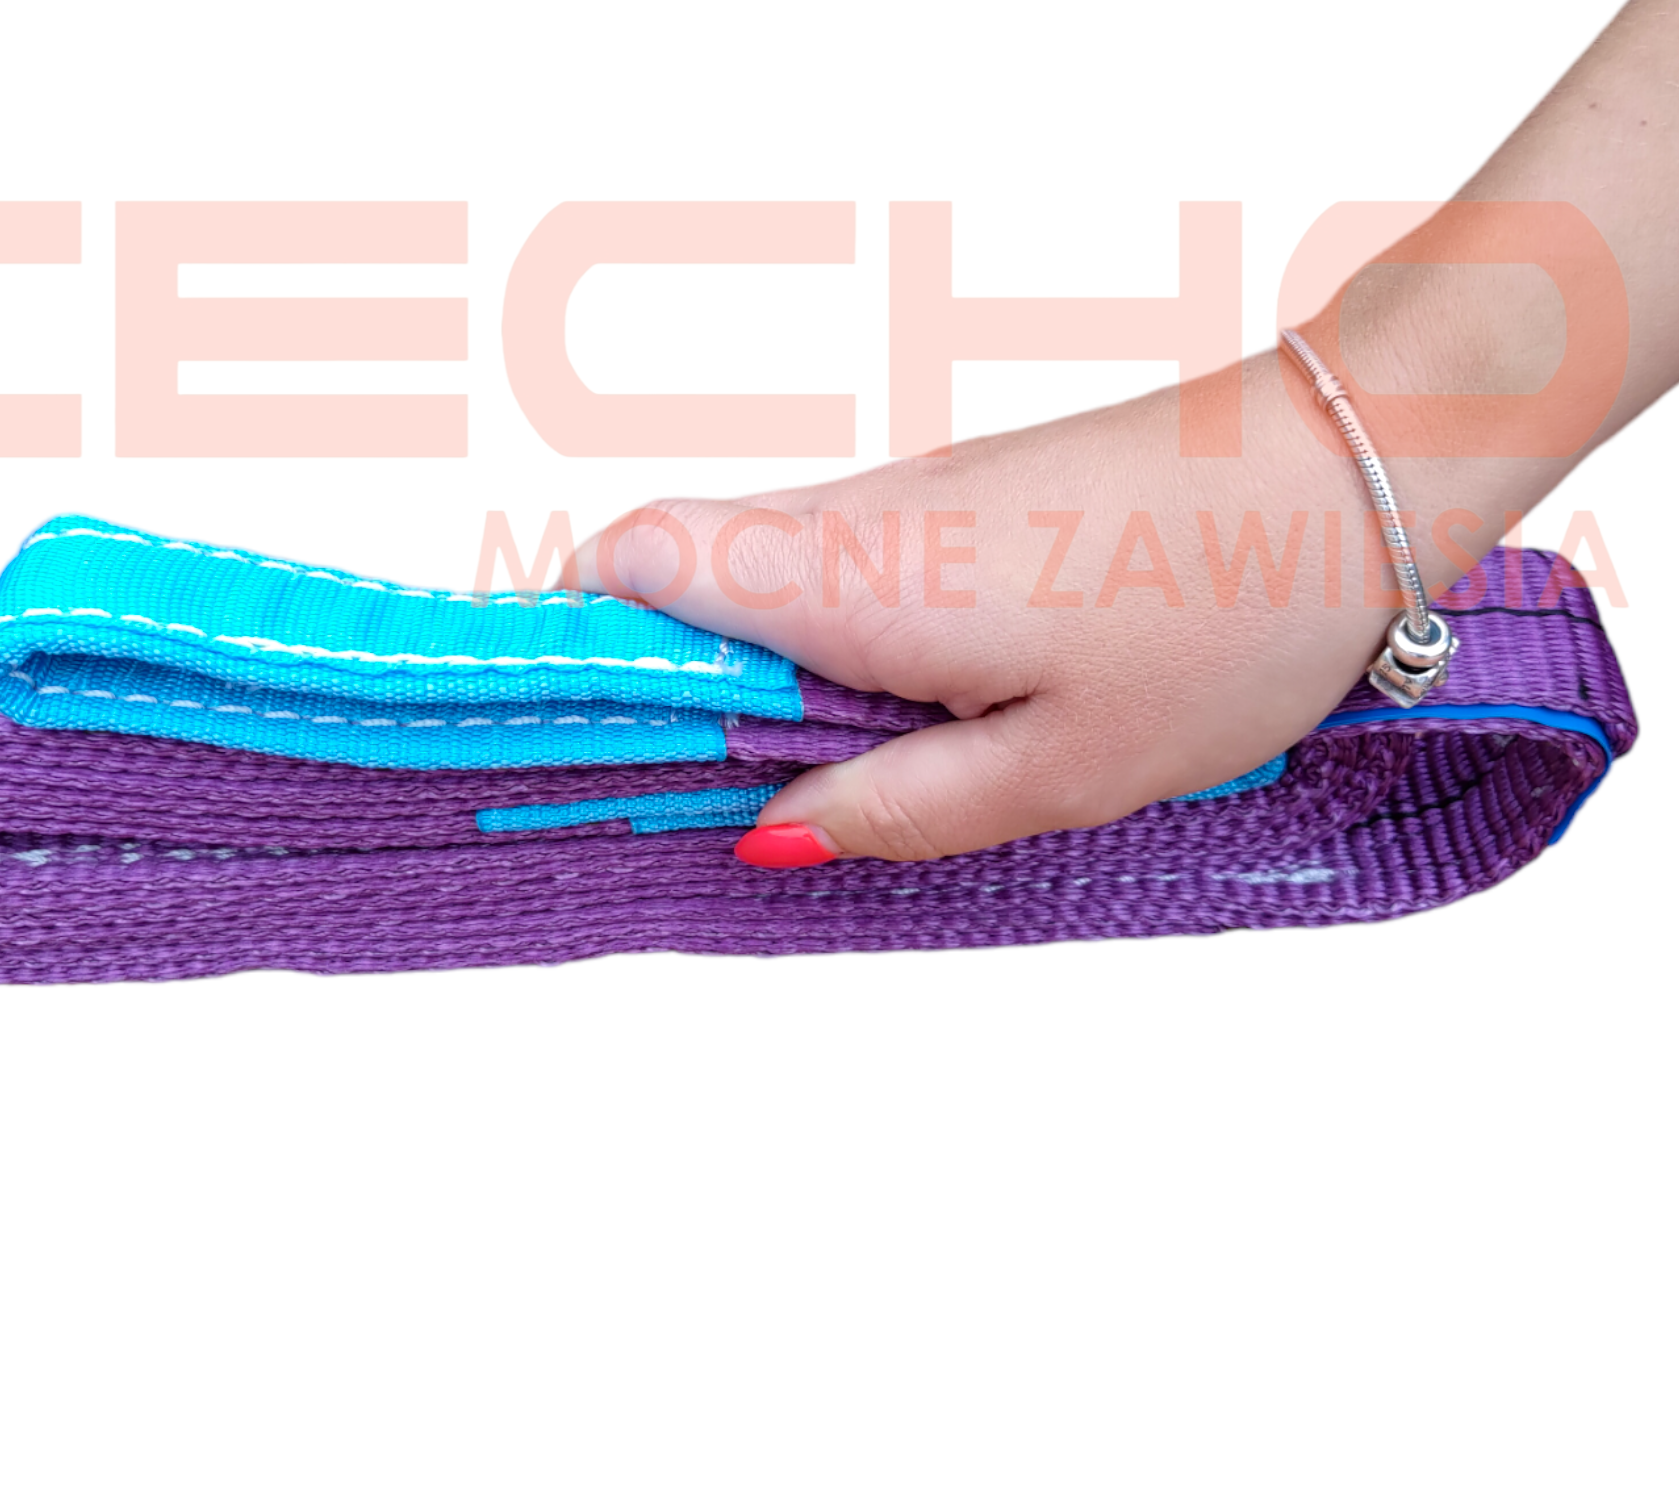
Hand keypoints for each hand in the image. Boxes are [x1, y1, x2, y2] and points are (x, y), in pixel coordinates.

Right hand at [565, 355, 1421, 860]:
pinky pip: (838, 563)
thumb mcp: (1060, 770)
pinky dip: (818, 641)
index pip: (632, 565)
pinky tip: (886, 722)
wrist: (1360, 468)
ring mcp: (909, 495)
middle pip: (674, 567)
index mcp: (854, 580)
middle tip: (676, 795)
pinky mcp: (963, 499)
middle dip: (647, 677)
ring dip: (741, 669)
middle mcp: (857, 517)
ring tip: (792, 779)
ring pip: (757, 566)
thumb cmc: (1226, 620)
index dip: (566, 641)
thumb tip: (764, 836)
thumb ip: (894, 808)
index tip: (559, 737)